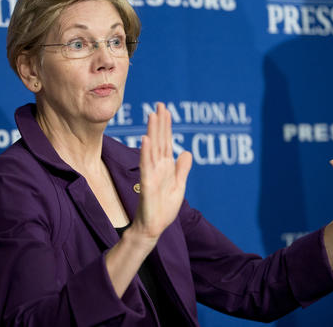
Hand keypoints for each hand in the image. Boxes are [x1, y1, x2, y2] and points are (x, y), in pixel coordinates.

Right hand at [132, 102, 192, 240]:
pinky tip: (146, 140)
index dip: (166, 126)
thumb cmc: (164, 208)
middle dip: (160, 123)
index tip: (165, 109)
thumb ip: (182, 169)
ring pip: (152, 149)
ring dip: (152, 132)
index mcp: (166, 167)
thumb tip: (187, 152)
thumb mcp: (179, 186)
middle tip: (159, 104)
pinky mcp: (147, 184)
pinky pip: (146, 166)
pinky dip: (146, 152)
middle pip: (159, 141)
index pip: (166, 142)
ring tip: (152, 115)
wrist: (154, 227)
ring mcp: (151, 174)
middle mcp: (158, 167)